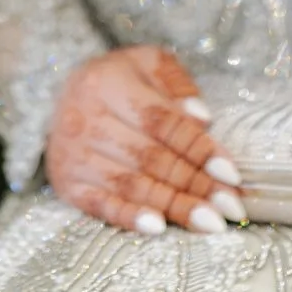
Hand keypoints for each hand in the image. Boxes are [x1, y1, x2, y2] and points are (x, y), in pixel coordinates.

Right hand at [46, 46, 245, 232]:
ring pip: (132, 184)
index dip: (198, 149)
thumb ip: (176, 84)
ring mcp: (73, 153)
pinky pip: (102, 205)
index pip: (161, 121)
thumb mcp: (146, 64)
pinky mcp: (67, 183)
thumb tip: (202, 119)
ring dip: (175, 206)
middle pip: (151, 157)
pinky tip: (158, 228)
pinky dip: (131, 217)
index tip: (232, 175)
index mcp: (106, 82)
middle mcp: (84, 118)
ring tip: (210, 224)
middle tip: (231, 208)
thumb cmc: (116, 80)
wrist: (59, 97)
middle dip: (196, 185)